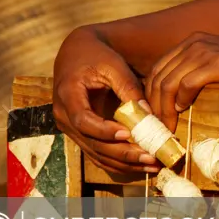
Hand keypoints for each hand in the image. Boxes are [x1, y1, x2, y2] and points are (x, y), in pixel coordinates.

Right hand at [53, 27, 158, 175]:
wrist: (78, 54)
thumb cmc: (97, 56)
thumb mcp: (113, 66)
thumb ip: (128, 88)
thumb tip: (148, 114)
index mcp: (68, 96)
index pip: (83, 121)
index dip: (104, 130)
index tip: (127, 134)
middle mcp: (64, 117)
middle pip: (92, 144)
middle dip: (123, 153)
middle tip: (151, 157)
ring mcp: (71, 129)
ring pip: (97, 154)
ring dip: (125, 162)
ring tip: (153, 164)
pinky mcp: (82, 135)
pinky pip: (99, 154)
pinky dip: (120, 161)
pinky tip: (142, 163)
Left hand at [146, 32, 218, 130]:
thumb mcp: (217, 74)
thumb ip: (193, 79)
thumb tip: (166, 105)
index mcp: (193, 42)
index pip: (157, 70)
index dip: (149, 97)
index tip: (153, 120)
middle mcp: (197, 42)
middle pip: (159, 77)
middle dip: (154, 106)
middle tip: (158, 129)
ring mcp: (208, 49)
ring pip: (169, 82)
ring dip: (165, 109)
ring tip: (169, 128)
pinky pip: (188, 83)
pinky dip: (182, 100)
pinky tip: (185, 111)